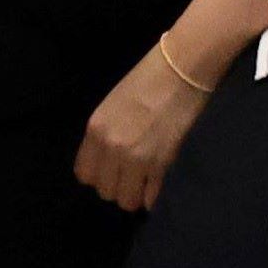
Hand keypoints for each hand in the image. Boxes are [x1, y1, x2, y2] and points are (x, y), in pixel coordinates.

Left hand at [75, 45, 215, 210]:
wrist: (183, 67)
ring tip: (147, 179)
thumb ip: (106, 135)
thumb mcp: (114, 104)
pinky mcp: (162, 163)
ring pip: (127, 200)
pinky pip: (151, 197)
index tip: (113, 169)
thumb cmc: (150, 78)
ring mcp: (137, 158)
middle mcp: (111, 148)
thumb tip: (110, 163)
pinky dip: (155, 194)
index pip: (84, 175)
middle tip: (133, 174)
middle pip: (106, 191)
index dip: (100, 175)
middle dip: (119, 186)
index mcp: (96, 130)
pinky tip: (160, 181)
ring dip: (136, 193)